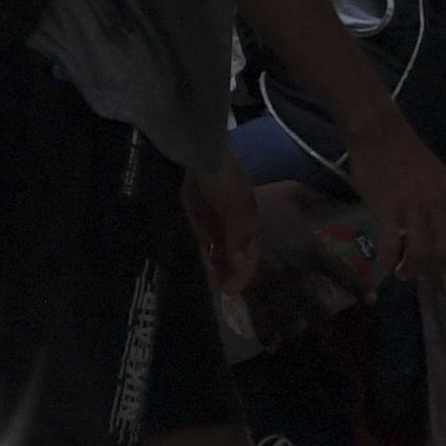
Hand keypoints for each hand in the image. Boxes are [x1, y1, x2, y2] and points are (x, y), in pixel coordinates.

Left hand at [181, 155, 264, 302]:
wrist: (200, 153)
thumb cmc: (223, 180)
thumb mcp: (235, 208)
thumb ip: (237, 236)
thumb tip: (237, 264)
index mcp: (249, 223)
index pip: (250, 255)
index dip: (243, 274)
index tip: (233, 292)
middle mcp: (234, 225)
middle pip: (234, 256)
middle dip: (230, 274)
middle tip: (220, 292)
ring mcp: (214, 221)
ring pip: (217, 251)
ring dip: (216, 267)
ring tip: (210, 286)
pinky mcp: (195, 216)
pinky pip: (201, 241)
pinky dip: (202, 254)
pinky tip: (201, 267)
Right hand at [343, 113, 445, 284]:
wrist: (379, 133)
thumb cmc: (404, 154)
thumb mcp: (437, 178)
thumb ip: (443, 205)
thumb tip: (440, 234)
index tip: (441, 267)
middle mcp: (440, 204)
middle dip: (434, 270)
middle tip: (420, 273)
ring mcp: (414, 206)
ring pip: (423, 253)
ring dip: (412, 270)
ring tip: (401, 272)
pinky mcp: (387, 207)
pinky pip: (391, 244)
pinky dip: (388, 261)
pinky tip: (383, 266)